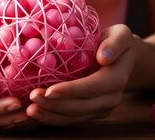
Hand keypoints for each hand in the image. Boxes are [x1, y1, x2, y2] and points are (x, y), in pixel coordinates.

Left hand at [25, 24, 139, 125]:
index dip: (71, 91)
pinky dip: (52, 118)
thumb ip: (115, 43)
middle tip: (32, 98)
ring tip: (30, 110)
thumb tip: (104, 57)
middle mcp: (111, 98)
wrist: (124, 59)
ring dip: (51, 115)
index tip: (49, 91)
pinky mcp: (91, 112)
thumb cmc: (117, 42)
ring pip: (74, 117)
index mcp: (116, 78)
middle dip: (55, 105)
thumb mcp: (121, 35)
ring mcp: (101, 108)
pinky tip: (36, 114)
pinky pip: (70, 119)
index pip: (92, 87)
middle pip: (80, 106)